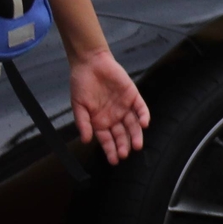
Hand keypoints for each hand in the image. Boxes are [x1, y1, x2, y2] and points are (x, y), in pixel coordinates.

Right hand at [67, 46, 147, 164]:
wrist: (90, 63)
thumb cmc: (81, 84)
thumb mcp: (78, 105)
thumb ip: (83, 123)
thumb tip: (85, 140)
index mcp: (100, 121)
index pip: (107, 139)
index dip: (111, 150)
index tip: (114, 160)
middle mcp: (114, 117)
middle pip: (122, 135)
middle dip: (124, 145)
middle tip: (125, 154)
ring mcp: (125, 107)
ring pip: (133, 125)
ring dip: (136, 135)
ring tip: (136, 145)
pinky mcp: (133, 97)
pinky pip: (141, 109)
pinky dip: (143, 116)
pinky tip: (144, 124)